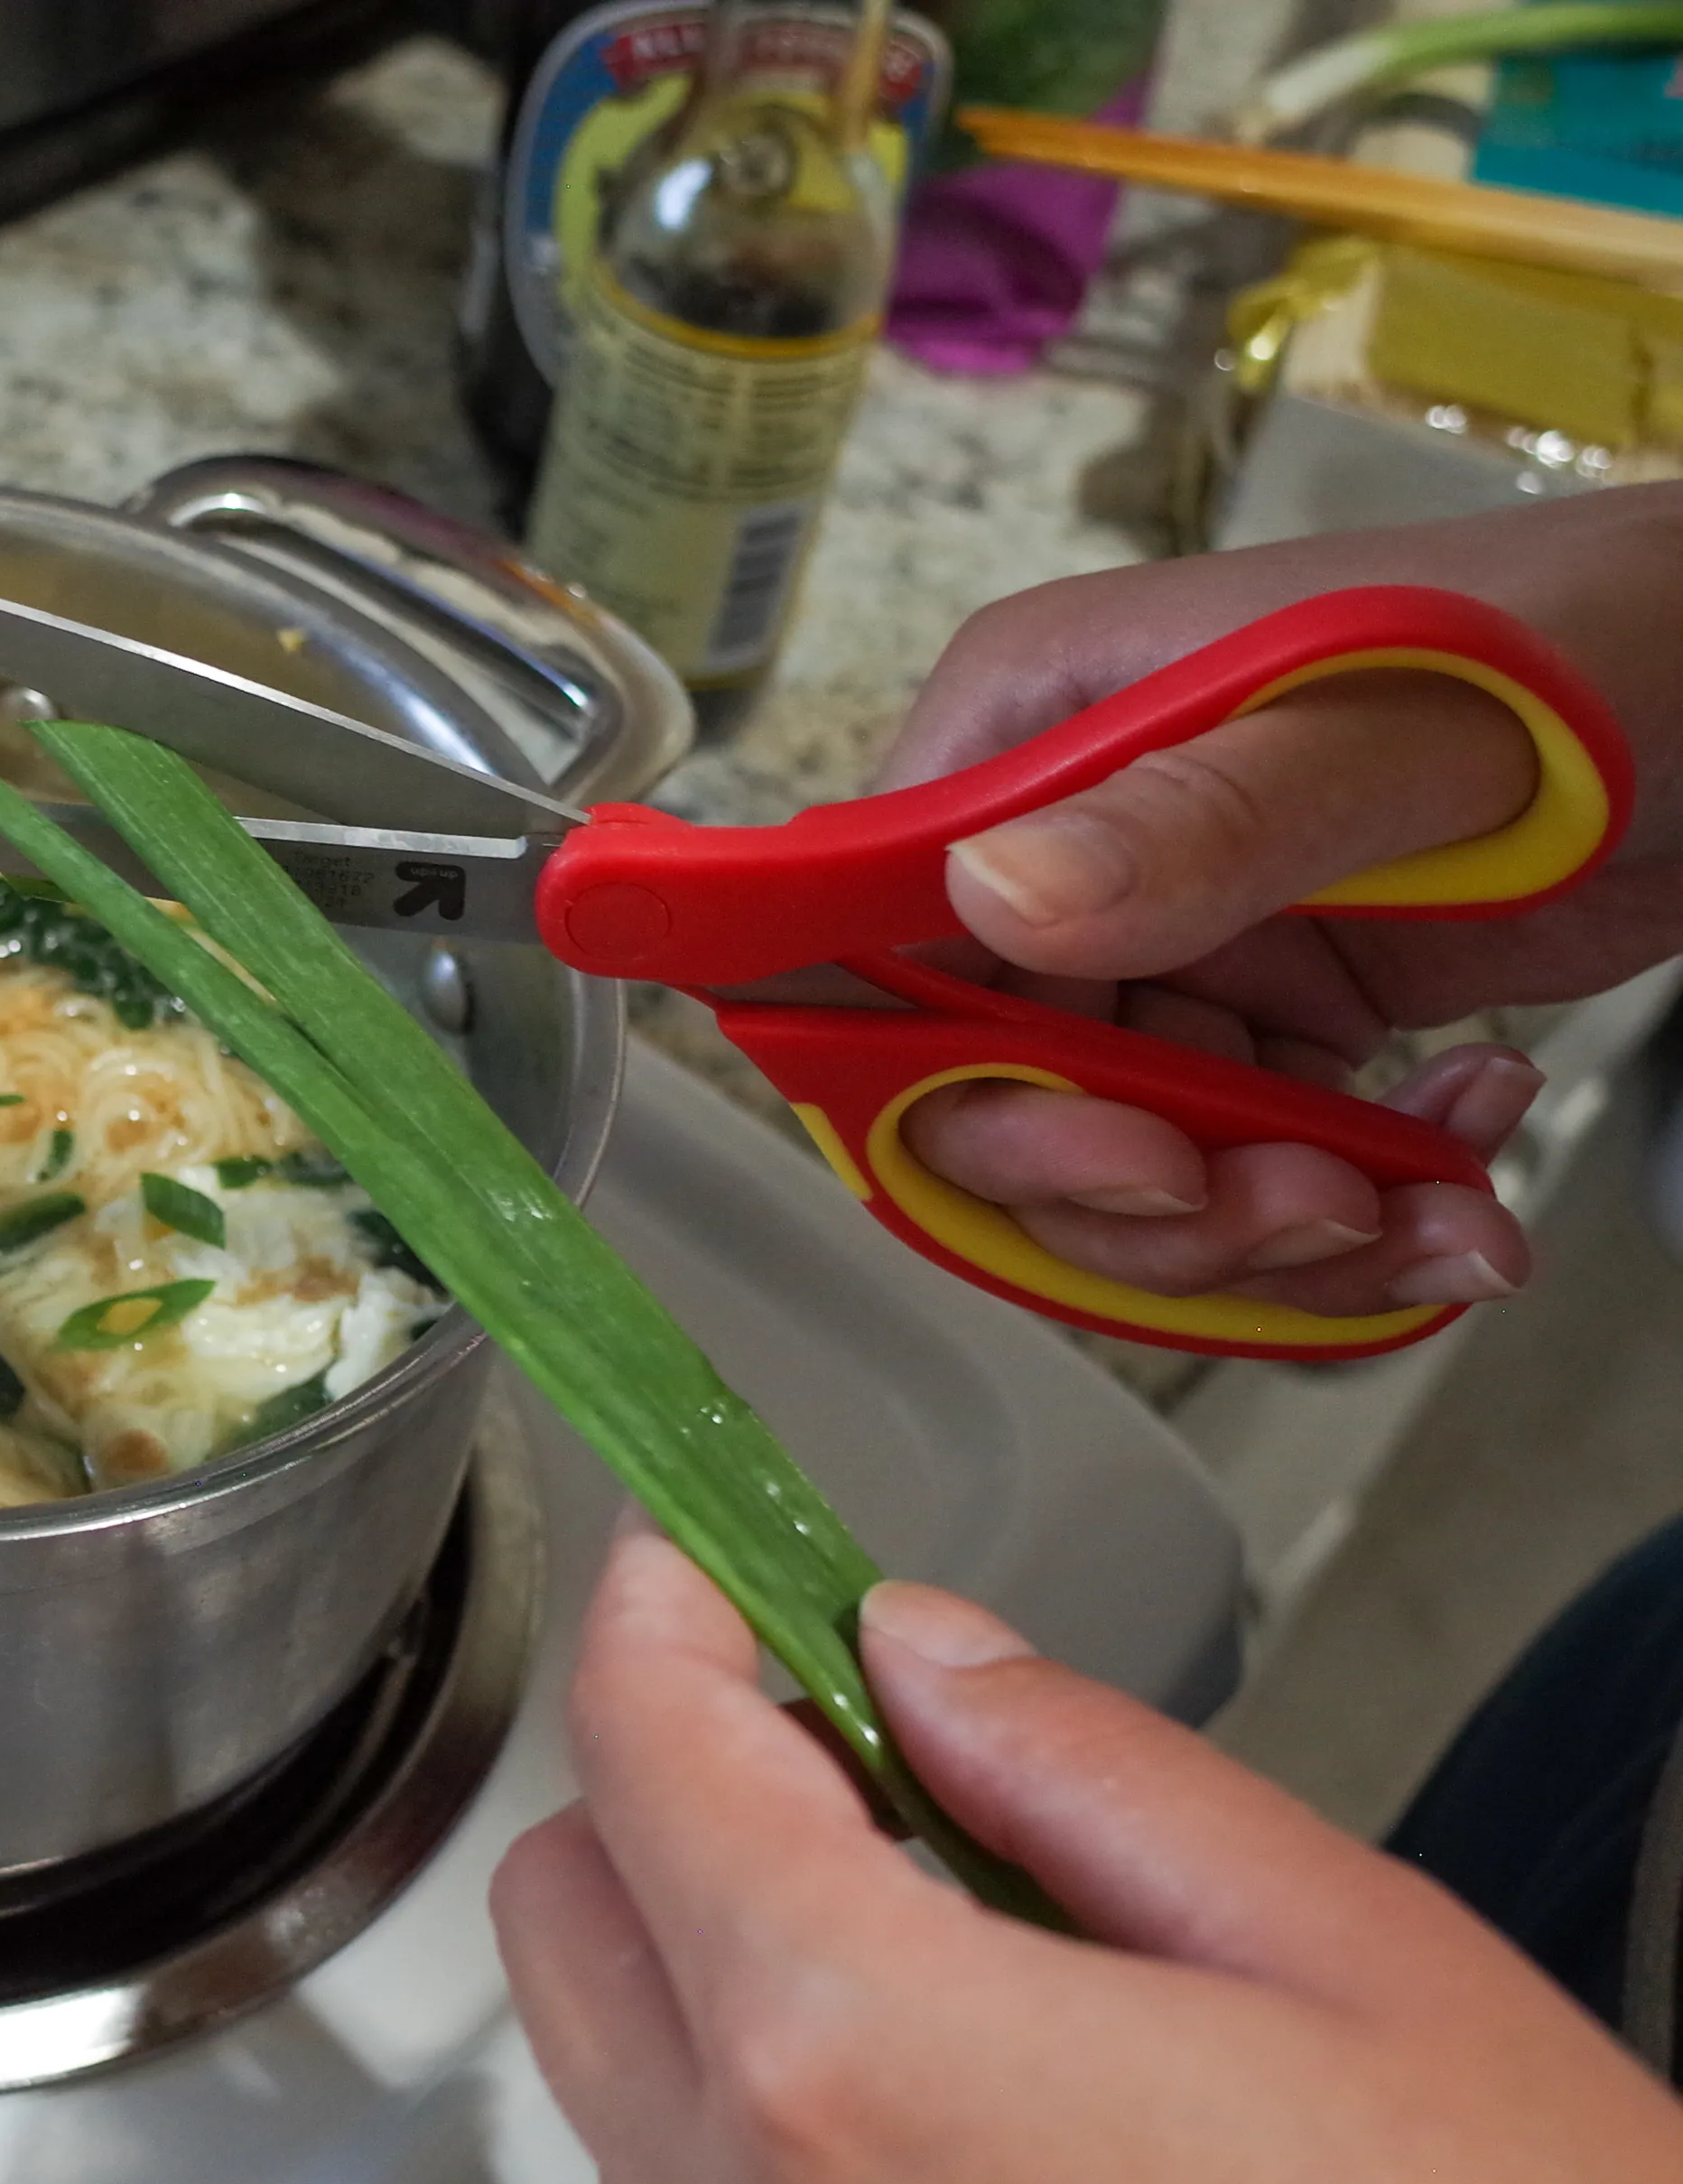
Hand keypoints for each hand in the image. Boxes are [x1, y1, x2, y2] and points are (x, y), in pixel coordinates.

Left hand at [490, 1526, 1682, 2183]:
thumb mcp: (1336, 1949)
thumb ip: (1074, 1764)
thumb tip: (909, 1652)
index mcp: (862, 2068)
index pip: (646, 1754)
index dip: (662, 1615)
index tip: (695, 1557)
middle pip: (568, 1906)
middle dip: (673, 1784)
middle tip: (841, 1736)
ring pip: (611, 2060)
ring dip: (713, 1947)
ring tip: (933, 1914)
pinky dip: (756, 2101)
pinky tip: (942, 2074)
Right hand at [881, 486, 1682, 1316]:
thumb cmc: (1606, 647)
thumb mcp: (1406, 723)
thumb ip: (1205, 813)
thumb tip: (994, 897)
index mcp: (1034, 731)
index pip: (872, 942)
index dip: (953, 1084)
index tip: (1119, 1153)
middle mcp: (1065, 845)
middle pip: (987, 1096)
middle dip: (1137, 1198)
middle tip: (1296, 1212)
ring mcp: (1167, 939)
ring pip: (1117, 1166)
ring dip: (1260, 1240)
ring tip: (1414, 1218)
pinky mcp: (1274, 1016)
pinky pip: (1240, 1172)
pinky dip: (1350, 1222)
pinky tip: (1462, 1182)